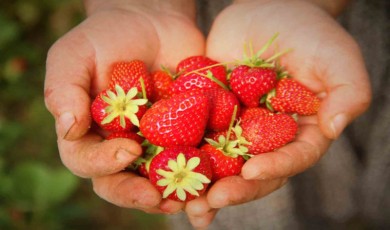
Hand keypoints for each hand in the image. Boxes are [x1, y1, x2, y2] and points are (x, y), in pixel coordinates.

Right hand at [44, 0, 203, 213]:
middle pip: (123, 182)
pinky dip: (204, 174)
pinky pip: (193, 159)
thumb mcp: (74, 55)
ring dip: (175, 195)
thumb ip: (64, 90)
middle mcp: (120, 146)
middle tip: (159, 197)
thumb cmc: (106, 37)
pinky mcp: (185, 135)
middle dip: (139, 194)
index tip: (127, 150)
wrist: (150, 21)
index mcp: (89, 135)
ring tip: (193, 201)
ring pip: (159, 180)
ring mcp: (154, 144)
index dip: (103, 164)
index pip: (86, 161)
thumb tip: (69, 129)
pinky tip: (218, 181)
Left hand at [185, 0, 370, 227]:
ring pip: (221, 164)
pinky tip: (162, 169)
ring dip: (203, 185)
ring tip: (183, 204)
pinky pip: (195, 137)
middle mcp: (268, 137)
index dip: (274, 168)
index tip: (251, 173)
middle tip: (208, 203)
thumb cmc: (307, 30)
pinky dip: (181, 155)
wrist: (265, 8)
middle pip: (253, 172)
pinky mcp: (211, 115)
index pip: (292, 158)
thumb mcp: (335, 55)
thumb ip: (348, 90)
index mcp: (301, 131)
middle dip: (233, 190)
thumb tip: (335, 128)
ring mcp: (237, 128)